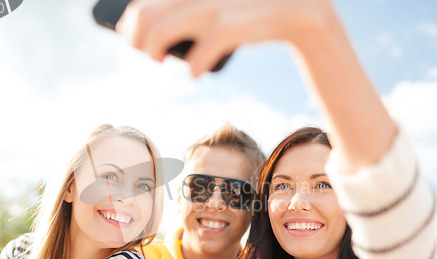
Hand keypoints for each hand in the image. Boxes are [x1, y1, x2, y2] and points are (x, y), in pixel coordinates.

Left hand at [117, 0, 334, 75]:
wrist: (307, 13)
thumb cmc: (254, 12)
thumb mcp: (219, 5)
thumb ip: (193, 8)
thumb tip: (151, 27)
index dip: (132, 18)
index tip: (129, 35)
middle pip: (149, 12)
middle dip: (137, 37)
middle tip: (146, 53)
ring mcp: (225, 0)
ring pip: (170, 24)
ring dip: (154, 49)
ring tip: (158, 60)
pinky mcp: (244, 19)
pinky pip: (210, 39)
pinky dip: (196, 63)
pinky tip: (194, 73)